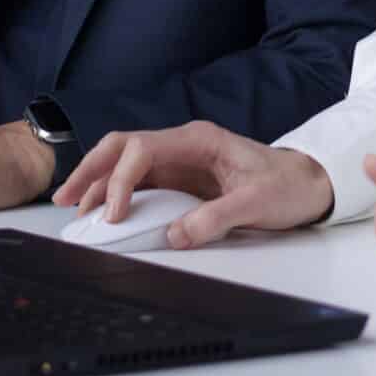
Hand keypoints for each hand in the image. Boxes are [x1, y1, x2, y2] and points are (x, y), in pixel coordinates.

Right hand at [54, 120, 333, 248]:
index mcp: (199, 140)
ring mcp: (180, 161)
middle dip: (92, 170)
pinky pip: (140, 181)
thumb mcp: (257, 204)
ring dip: (98, 181)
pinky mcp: (181, 179)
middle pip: (123, 147)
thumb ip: (216, 218)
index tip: (112, 213)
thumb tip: (175, 235)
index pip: (143, 150)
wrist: (309, 183)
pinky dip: (116, 193)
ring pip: (126, 162)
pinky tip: (102, 211)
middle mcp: (183, 145)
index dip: (120, 180)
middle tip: (67, 198)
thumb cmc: (288, 185)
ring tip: (74, 207)